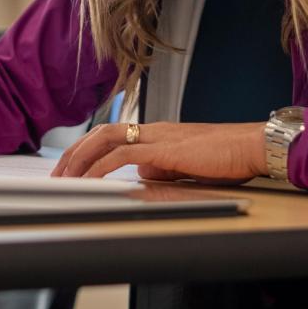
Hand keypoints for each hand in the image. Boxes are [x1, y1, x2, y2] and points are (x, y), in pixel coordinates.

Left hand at [50, 121, 267, 182]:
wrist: (251, 146)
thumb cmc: (228, 157)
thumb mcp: (188, 166)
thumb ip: (164, 168)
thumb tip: (143, 175)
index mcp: (157, 134)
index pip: (113, 136)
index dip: (88, 150)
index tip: (71, 169)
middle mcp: (153, 130)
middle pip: (102, 133)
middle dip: (74, 152)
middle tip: (56, 174)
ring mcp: (158, 136)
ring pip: (107, 138)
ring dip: (81, 158)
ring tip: (64, 177)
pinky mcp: (165, 148)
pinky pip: (124, 154)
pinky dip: (102, 166)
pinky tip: (90, 178)